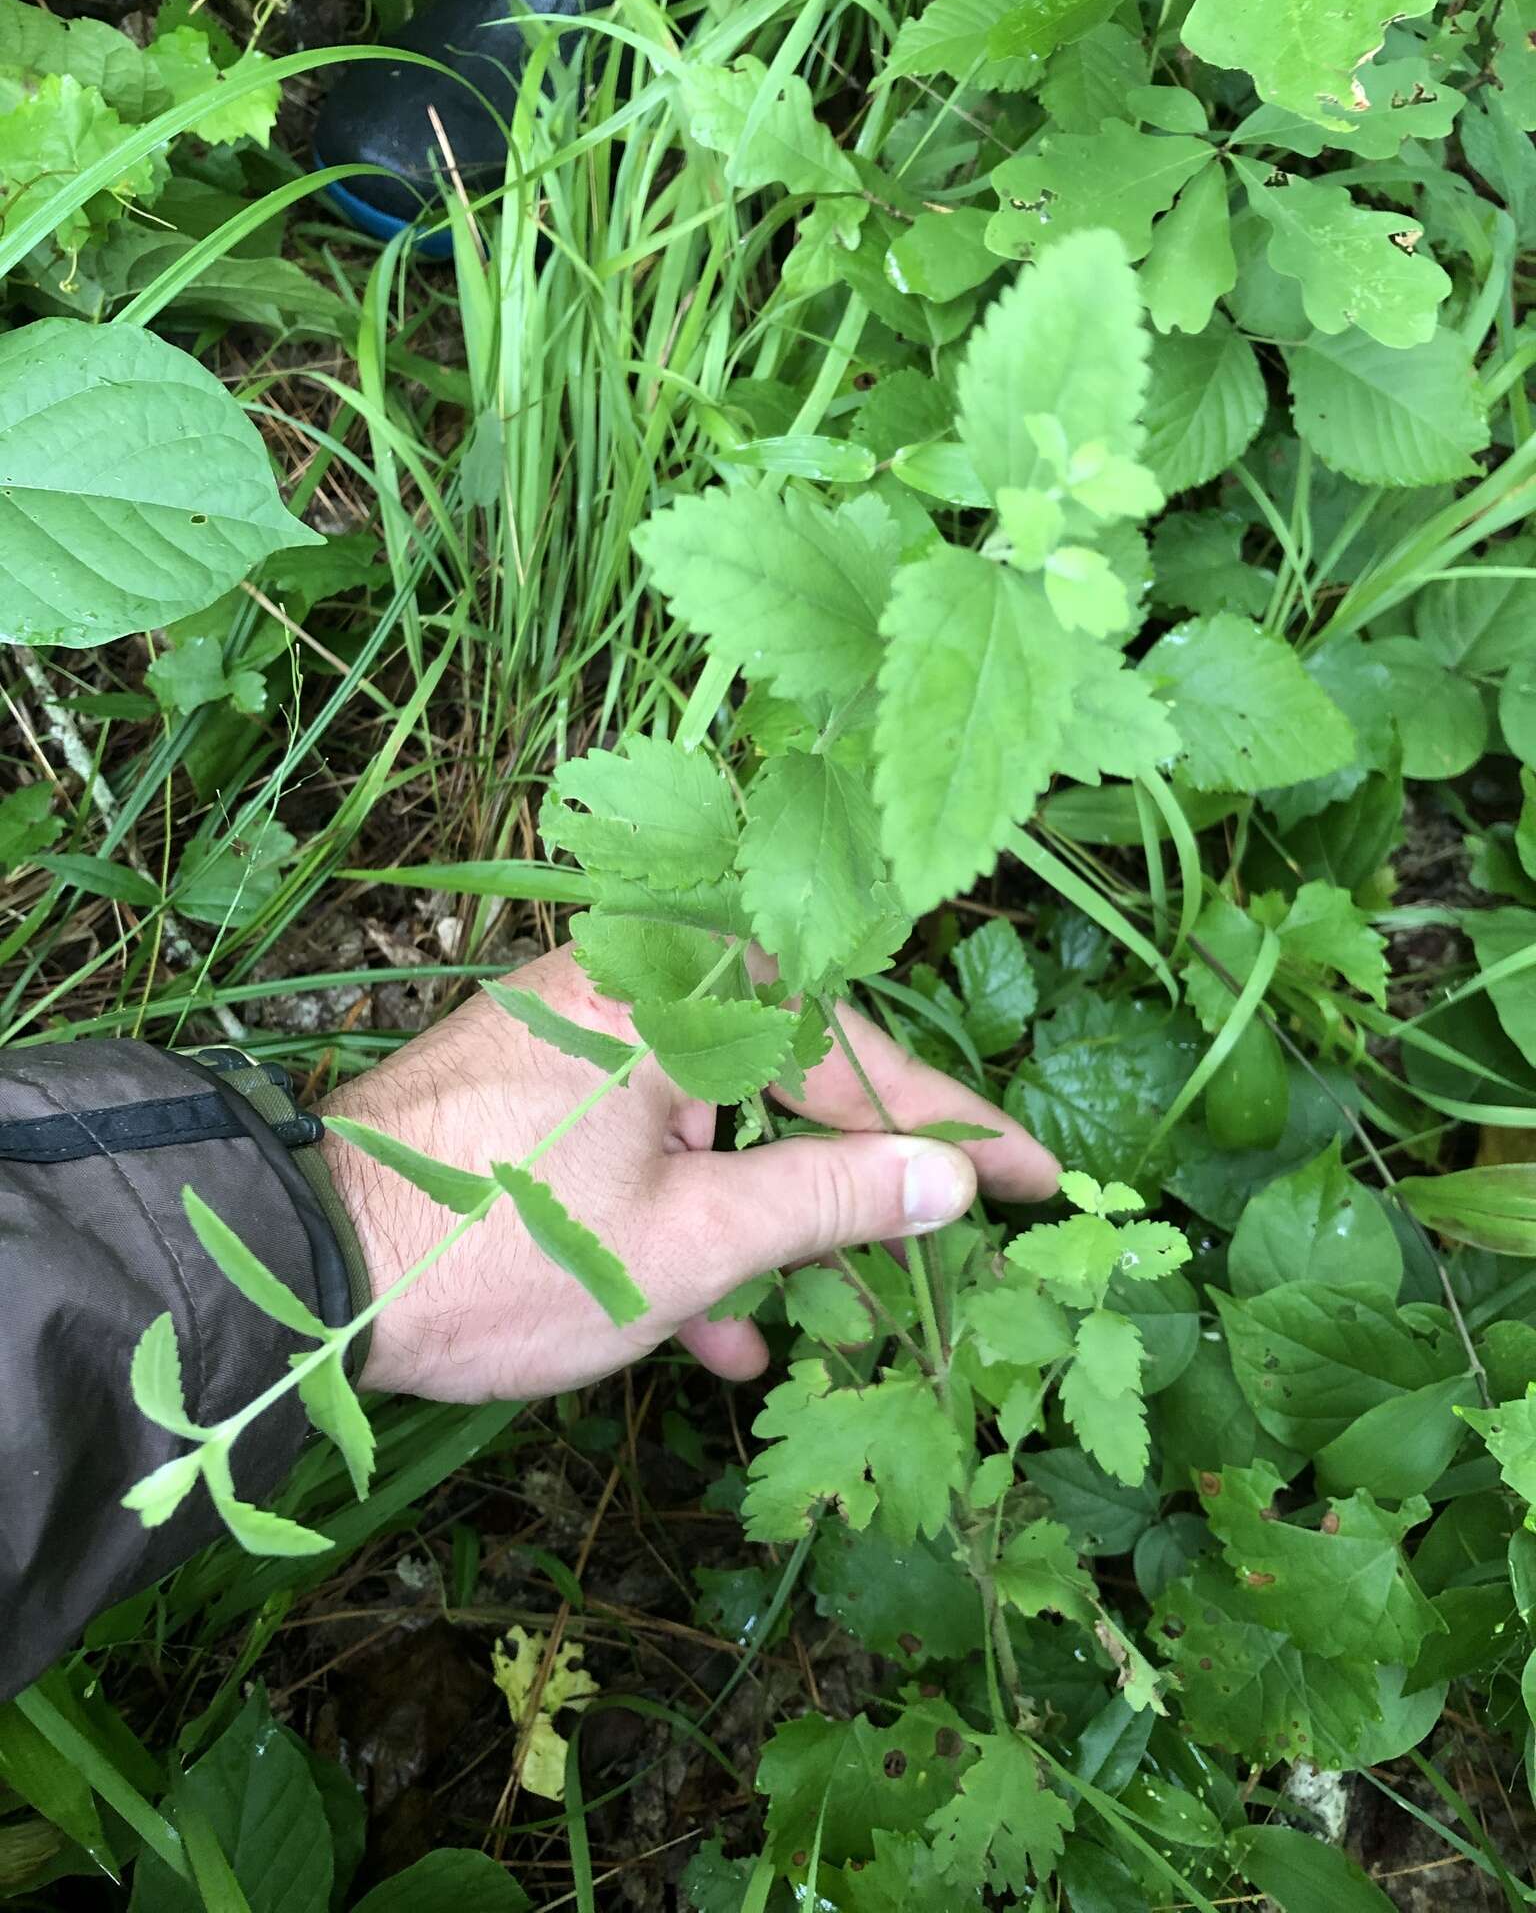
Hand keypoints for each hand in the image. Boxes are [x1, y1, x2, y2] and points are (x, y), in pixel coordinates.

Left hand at [319, 945, 1058, 1402]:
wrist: (299, 1272)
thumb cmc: (504, 1253)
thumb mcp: (689, 1243)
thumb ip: (829, 1200)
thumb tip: (950, 1179)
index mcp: (676, 991)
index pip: (852, 1055)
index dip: (950, 1128)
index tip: (1033, 1177)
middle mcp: (627, 985)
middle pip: (784, 1071)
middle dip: (855, 1167)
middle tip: (943, 1230)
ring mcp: (573, 1036)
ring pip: (713, 1114)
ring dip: (767, 1210)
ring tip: (827, 1307)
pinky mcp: (530, 1087)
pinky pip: (641, 1135)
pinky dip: (684, 1213)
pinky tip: (715, 1326)